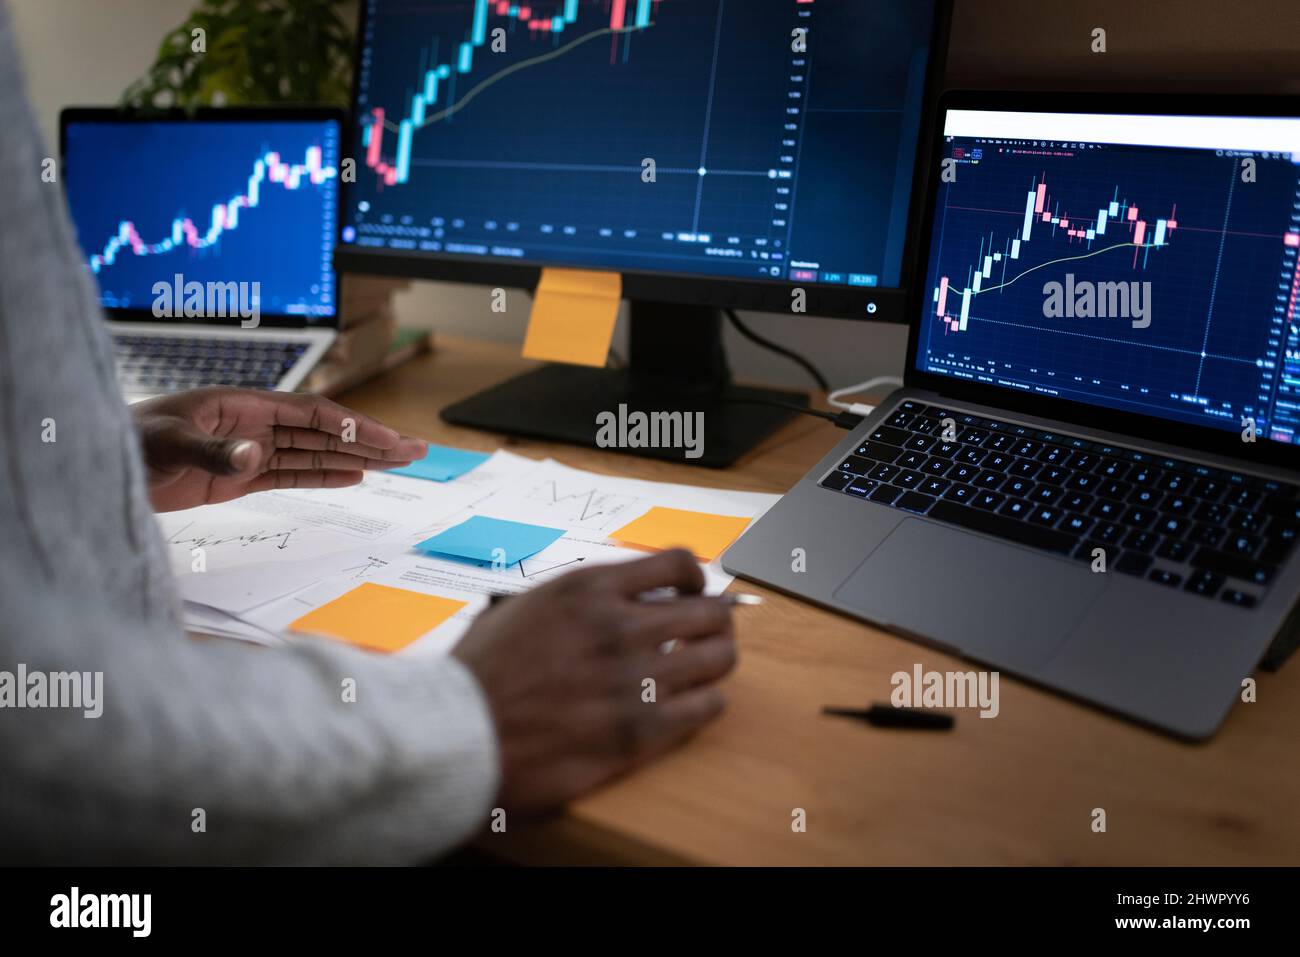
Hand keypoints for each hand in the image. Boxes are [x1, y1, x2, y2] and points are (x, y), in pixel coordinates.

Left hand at [132, 387, 426, 511]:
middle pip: (324, 430)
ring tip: (399, 462)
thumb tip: (254, 455)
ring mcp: (247, 450)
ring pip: (315, 453)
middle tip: (416, 449)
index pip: (310, 414)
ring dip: (357, 457)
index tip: (386, 441)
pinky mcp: (238, 477)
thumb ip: (212, 451)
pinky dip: (325, 475)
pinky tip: (355, 476)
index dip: (352, 426)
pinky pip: (292, 474)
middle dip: (371, 439)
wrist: (95, 467)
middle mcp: (252, 424)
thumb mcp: (165, 448)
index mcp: (241, 405)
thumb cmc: (125, 446)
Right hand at [453, 549, 736, 813]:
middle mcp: (619, 627)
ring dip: (714, 662)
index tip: (693, 592)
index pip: (677, 562)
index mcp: (589, 589)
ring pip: (718, 658)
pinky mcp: (640, 731)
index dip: (695, 578)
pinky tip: (691, 706)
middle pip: (710, 611)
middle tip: (705, 634)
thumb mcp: (521, 606)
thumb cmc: (477, 676)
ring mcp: (633, 680)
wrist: (457, 737)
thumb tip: (614, 597)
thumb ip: (574, 599)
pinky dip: (706, 703)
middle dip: (714, 621)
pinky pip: (707, 707)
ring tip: (701, 670)